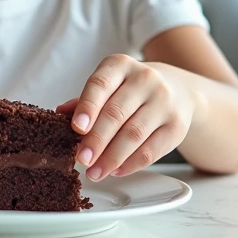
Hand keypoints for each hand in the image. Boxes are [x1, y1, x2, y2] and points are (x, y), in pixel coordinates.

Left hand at [59, 54, 197, 180]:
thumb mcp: (108, 85)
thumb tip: (60, 114)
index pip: (100, 85)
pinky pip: (151, 150)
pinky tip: (116, 170)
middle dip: (96, 140)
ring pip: (134, 135)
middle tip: (82, 159)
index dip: (87, 107)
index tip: (76, 128)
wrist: (177, 89)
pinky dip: (131, 164)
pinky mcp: (177, 126)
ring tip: (95, 172)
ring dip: (111, 158)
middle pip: (116, 114)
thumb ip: (85, 100)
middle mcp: (145, 80)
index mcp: (120, 66)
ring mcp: (164, 102)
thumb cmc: (130, 89)